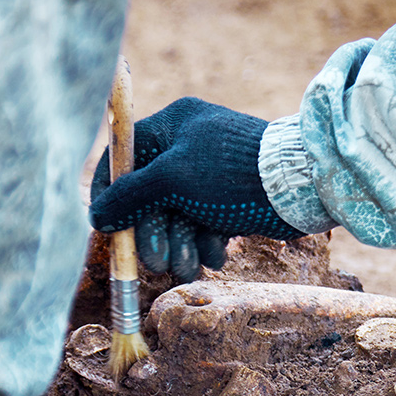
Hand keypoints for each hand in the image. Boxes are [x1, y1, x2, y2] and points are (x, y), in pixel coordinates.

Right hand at [90, 97, 304, 281]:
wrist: (298, 188)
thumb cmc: (231, 172)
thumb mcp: (172, 179)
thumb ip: (130, 195)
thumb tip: (96, 215)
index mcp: (172, 126)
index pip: (123, 157)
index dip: (108, 193)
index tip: (104, 226)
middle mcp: (188, 148)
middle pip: (150, 197)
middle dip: (153, 235)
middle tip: (156, 264)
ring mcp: (209, 176)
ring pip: (177, 218)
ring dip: (179, 247)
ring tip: (189, 268)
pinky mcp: (229, 200)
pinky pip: (203, 226)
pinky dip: (206, 244)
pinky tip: (216, 256)